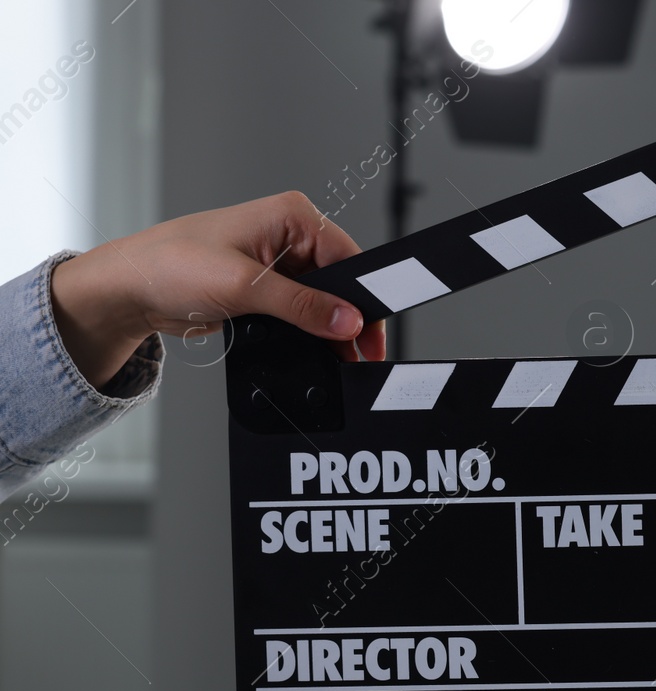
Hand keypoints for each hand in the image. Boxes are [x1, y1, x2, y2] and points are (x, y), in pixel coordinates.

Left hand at [50, 191, 385, 388]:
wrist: (129, 291)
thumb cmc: (168, 265)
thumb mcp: (244, 286)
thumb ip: (303, 305)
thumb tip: (347, 321)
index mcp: (290, 216)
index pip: (348, 256)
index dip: (363, 297)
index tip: (371, 331)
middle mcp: (288, 236)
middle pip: (341, 282)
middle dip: (347, 317)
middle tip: (356, 351)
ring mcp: (278, 263)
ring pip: (323, 301)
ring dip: (327, 329)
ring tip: (333, 354)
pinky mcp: (267, 289)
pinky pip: (302, 313)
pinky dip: (308, 333)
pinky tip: (310, 348)